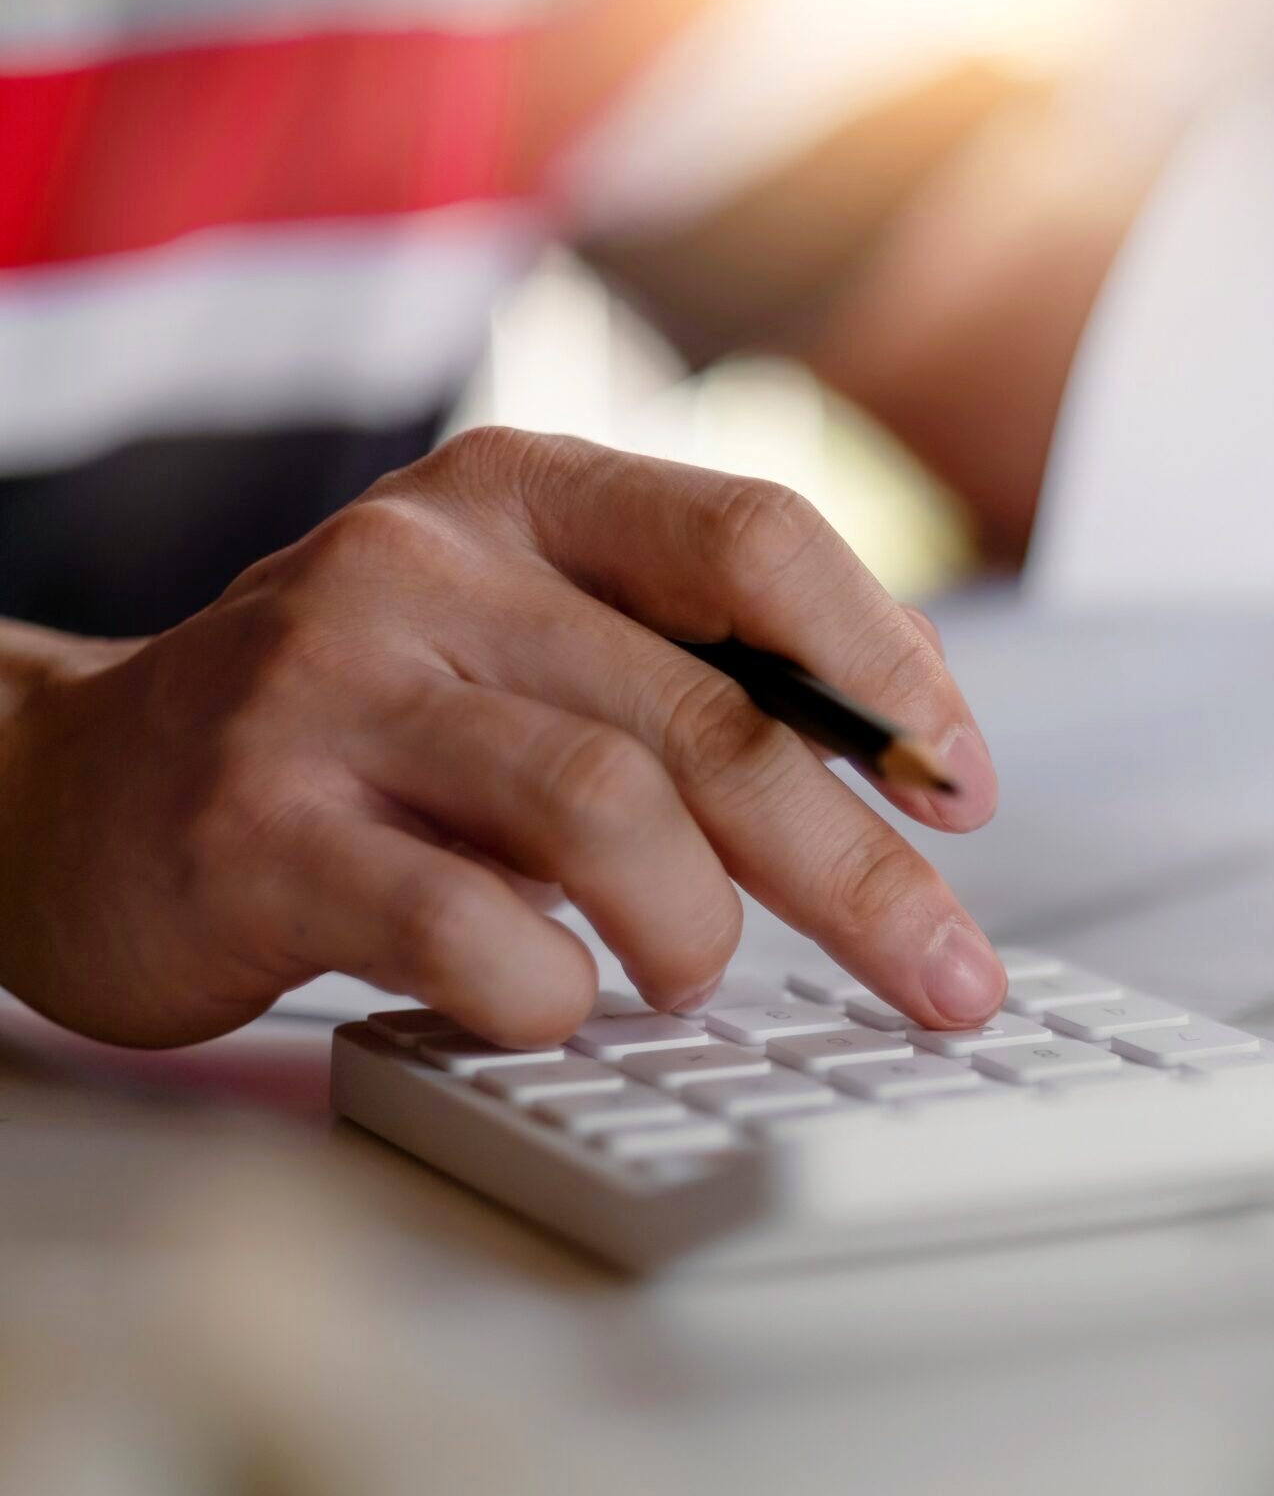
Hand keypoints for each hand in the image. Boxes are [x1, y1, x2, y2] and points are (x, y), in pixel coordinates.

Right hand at [0, 429, 1006, 1049]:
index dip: (891, 670)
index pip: (758, 541)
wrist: (67, 793)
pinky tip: (547, 999)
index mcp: (520, 496)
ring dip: (695, 934)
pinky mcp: (254, 830)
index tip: (962, 792)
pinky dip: (551, 992)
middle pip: (715, 719)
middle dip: (863, 872)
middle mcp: (427, 567)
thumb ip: (680, 673)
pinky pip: (468, 929)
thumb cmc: (357, 731)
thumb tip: (914, 777)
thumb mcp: (515, 640)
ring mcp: (330, 691)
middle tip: (948, 976)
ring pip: (608, 816)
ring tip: (688, 978)